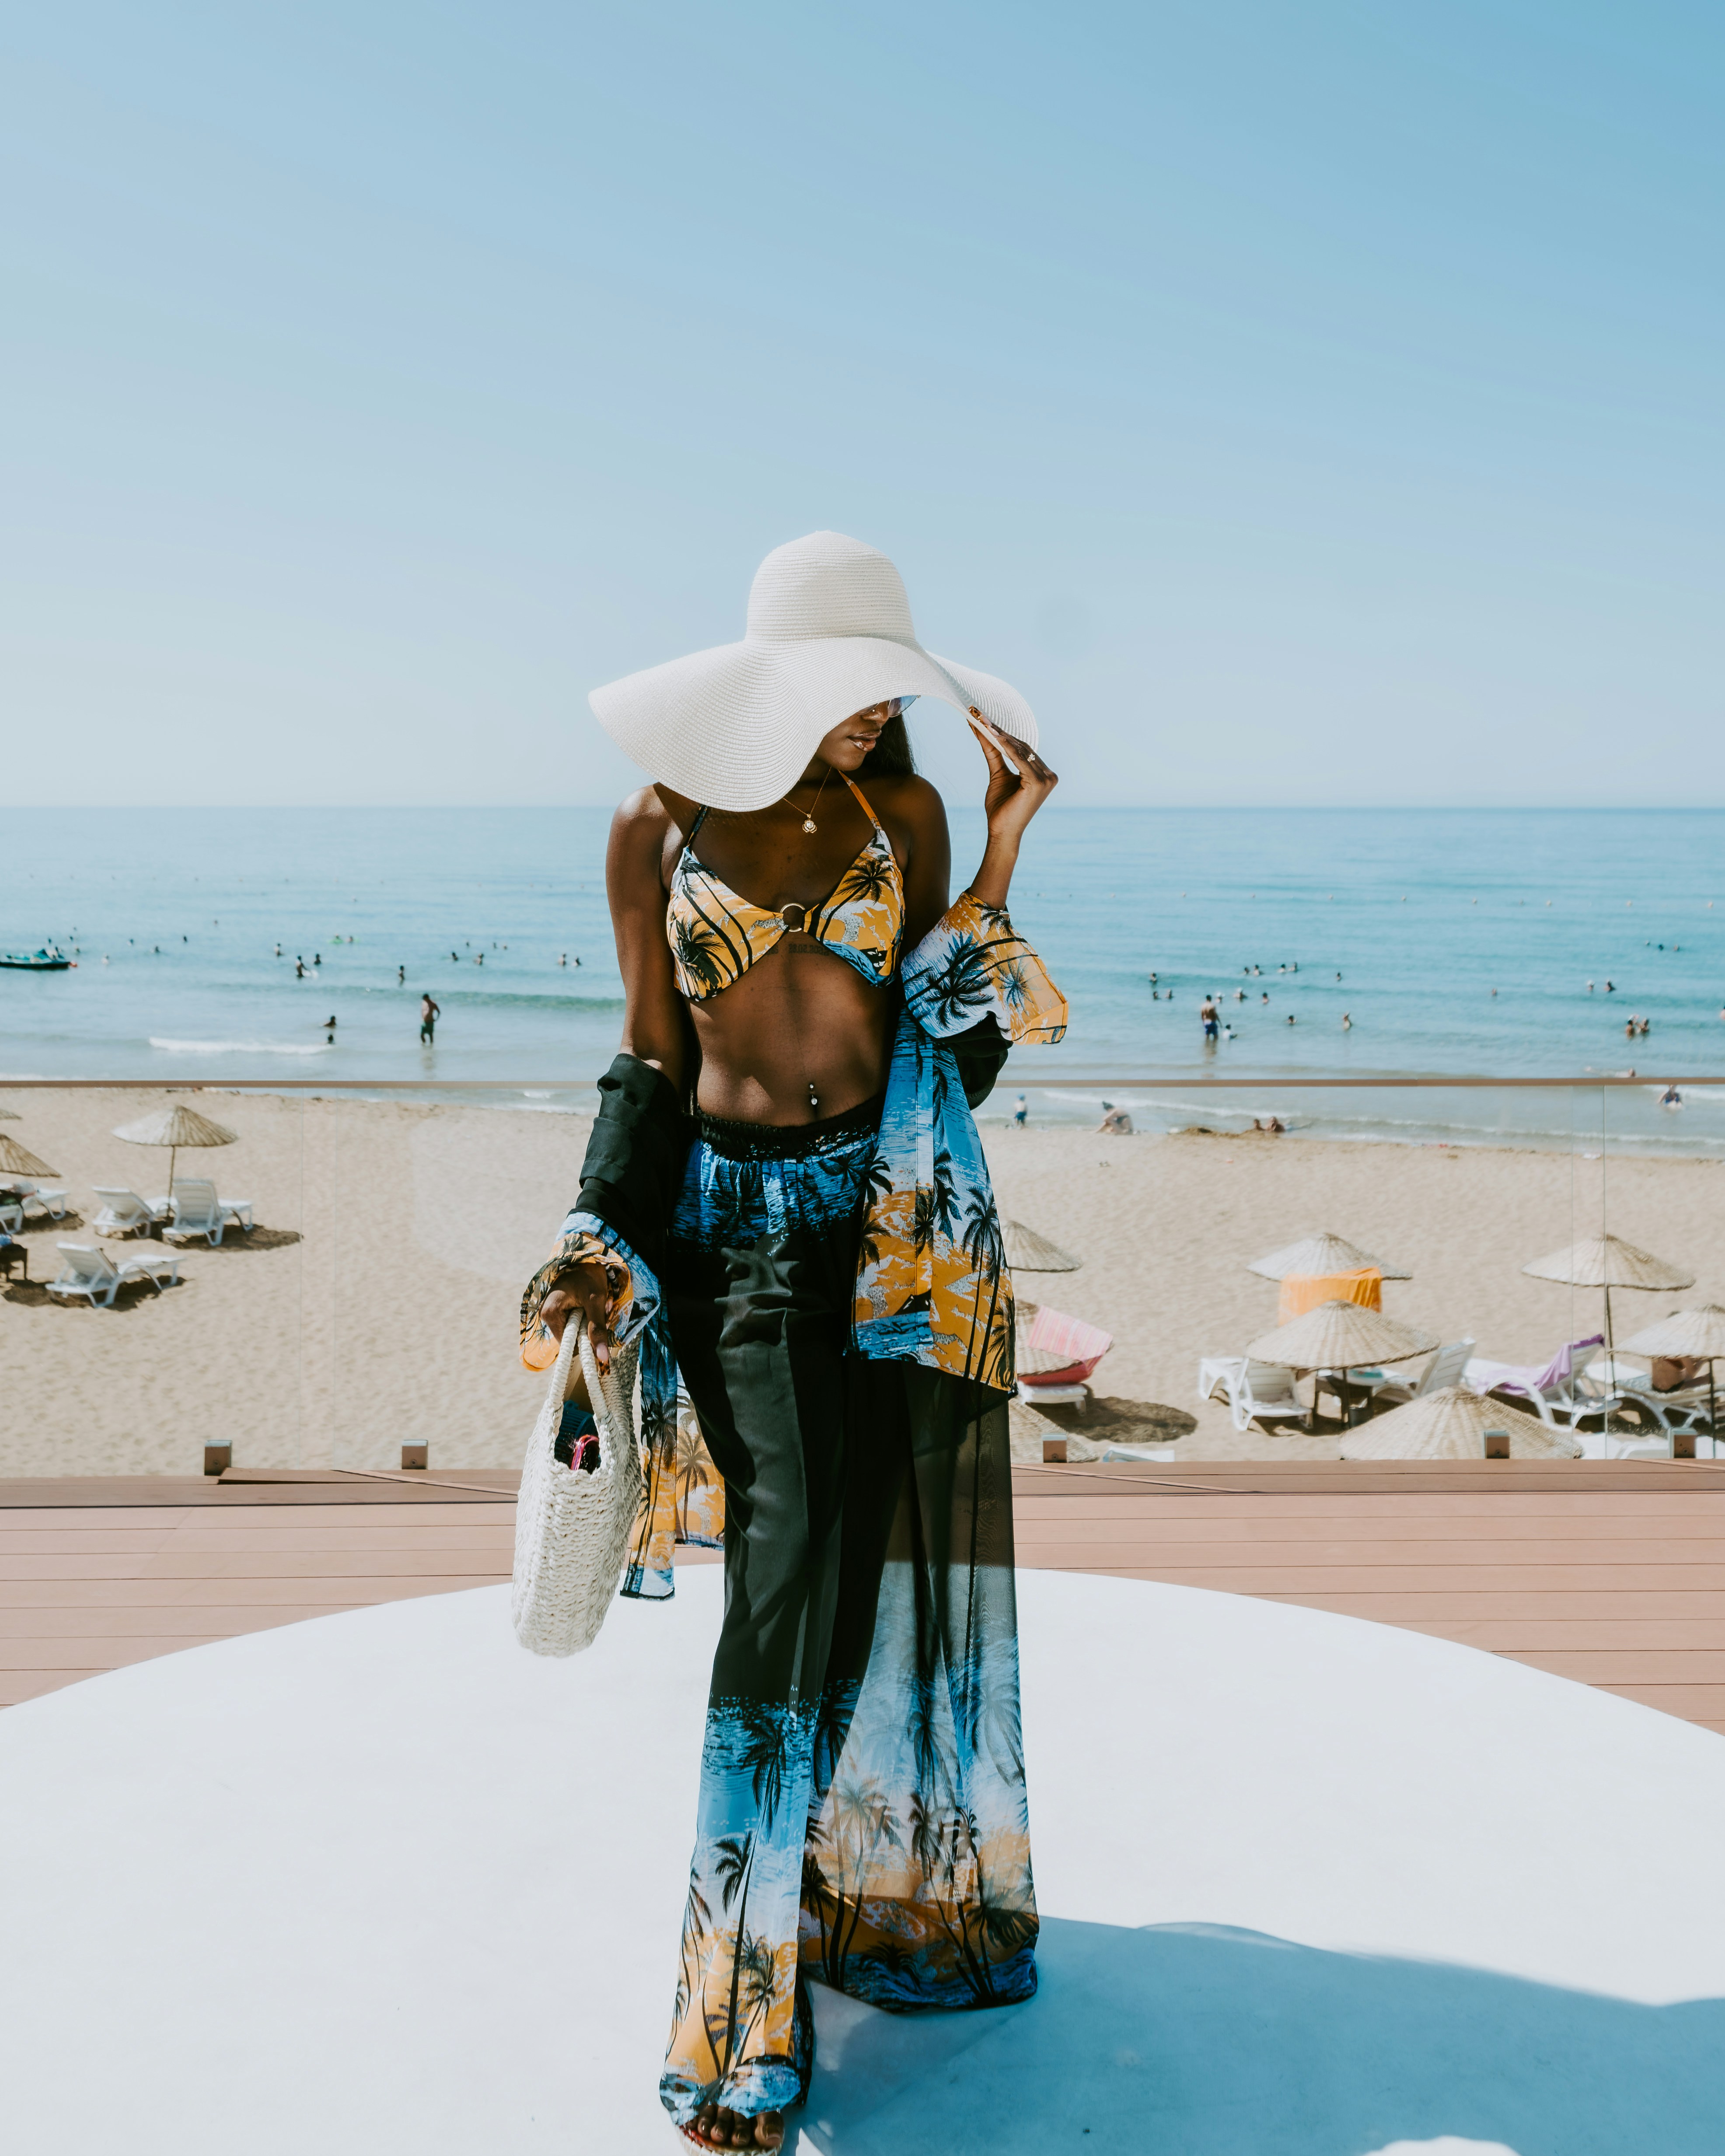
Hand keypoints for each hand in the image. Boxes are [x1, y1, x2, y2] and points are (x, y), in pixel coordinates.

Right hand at [539, 1260, 613, 1370]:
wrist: (586, 1258)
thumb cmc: (589, 1276)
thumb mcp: (596, 1301)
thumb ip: (597, 1328)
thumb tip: (601, 1358)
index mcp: (550, 1313)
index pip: (568, 1345)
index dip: (585, 1343)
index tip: (599, 1331)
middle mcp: (546, 1315)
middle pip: (571, 1338)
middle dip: (587, 1330)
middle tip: (598, 1313)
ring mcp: (551, 1313)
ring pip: (574, 1331)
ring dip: (587, 1324)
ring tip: (594, 1308)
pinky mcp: (558, 1310)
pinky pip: (573, 1323)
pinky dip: (585, 1318)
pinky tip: (589, 1307)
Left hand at [968, 710, 1057, 845]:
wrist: (1001, 832)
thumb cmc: (1001, 808)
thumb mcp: (997, 775)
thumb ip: (994, 753)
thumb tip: (982, 730)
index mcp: (1043, 773)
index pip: (1022, 749)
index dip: (1002, 733)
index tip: (984, 719)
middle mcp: (1049, 775)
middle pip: (1021, 747)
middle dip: (999, 731)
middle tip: (979, 715)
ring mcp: (1046, 779)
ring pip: (1019, 751)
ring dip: (999, 735)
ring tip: (982, 721)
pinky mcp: (1038, 783)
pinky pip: (1019, 759)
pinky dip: (1005, 746)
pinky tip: (993, 734)